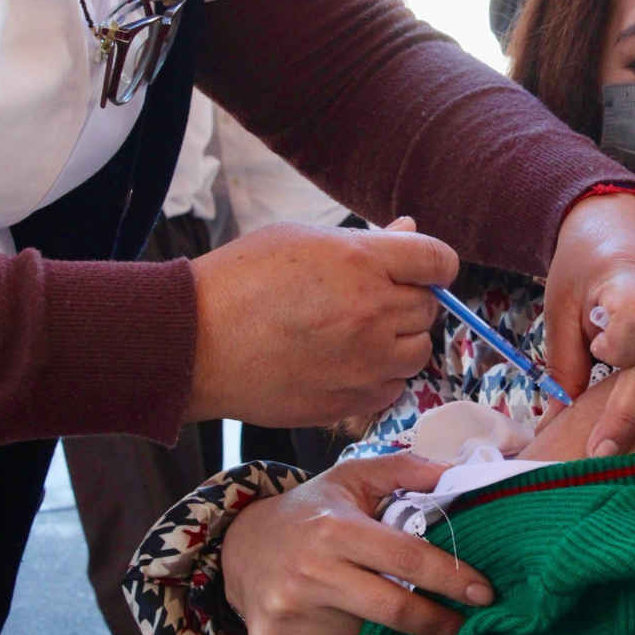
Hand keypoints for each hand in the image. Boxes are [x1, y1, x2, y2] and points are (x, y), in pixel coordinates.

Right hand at [185, 217, 456, 425]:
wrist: (195, 344)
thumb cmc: (241, 282)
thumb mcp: (303, 239)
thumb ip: (365, 241)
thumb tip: (409, 233)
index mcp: (363, 263)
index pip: (439, 260)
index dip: (434, 264)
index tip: (421, 269)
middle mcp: (373, 313)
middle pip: (429, 308)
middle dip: (407, 300)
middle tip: (367, 300)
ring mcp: (365, 363)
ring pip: (418, 352)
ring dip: (399, 342)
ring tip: (355, 334)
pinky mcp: (350, 401)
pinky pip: (393, 388)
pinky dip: (379, 377)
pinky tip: (344, 364)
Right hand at [221, 452, 493, 634]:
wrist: (241, 546)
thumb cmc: (311, 511)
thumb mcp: (351, 478)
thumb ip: (405, 470)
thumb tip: (458, 471)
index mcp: (334, 529)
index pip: (407, 558)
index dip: (452, 577)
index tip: (484, 592)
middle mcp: (310, 571)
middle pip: (395, 609)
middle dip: (439, 623)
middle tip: (468, 628)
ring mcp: (289, 613)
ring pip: (366, 634)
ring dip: (391, 633)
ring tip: (396, 615)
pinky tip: (361, 631)